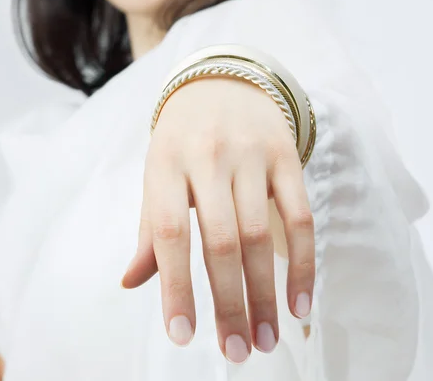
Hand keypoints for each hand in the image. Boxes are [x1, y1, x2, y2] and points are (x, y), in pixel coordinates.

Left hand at [122, 78, 314, 362]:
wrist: (221, 82)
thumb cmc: (181, 141)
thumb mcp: (156, 175)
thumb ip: (148, 229)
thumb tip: (131, 282)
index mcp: (164, 164)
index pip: (167, 233)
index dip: (175, 286)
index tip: (182, 335)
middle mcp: (206, 158)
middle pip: (220, 241)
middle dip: (229, 302)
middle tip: (237, 351)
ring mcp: (250, 154)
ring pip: (260, 234)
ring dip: (264, 294)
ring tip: (265, 339)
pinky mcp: (286, 155)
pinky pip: (300, 216)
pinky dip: (301, 263)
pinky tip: (299, 303)